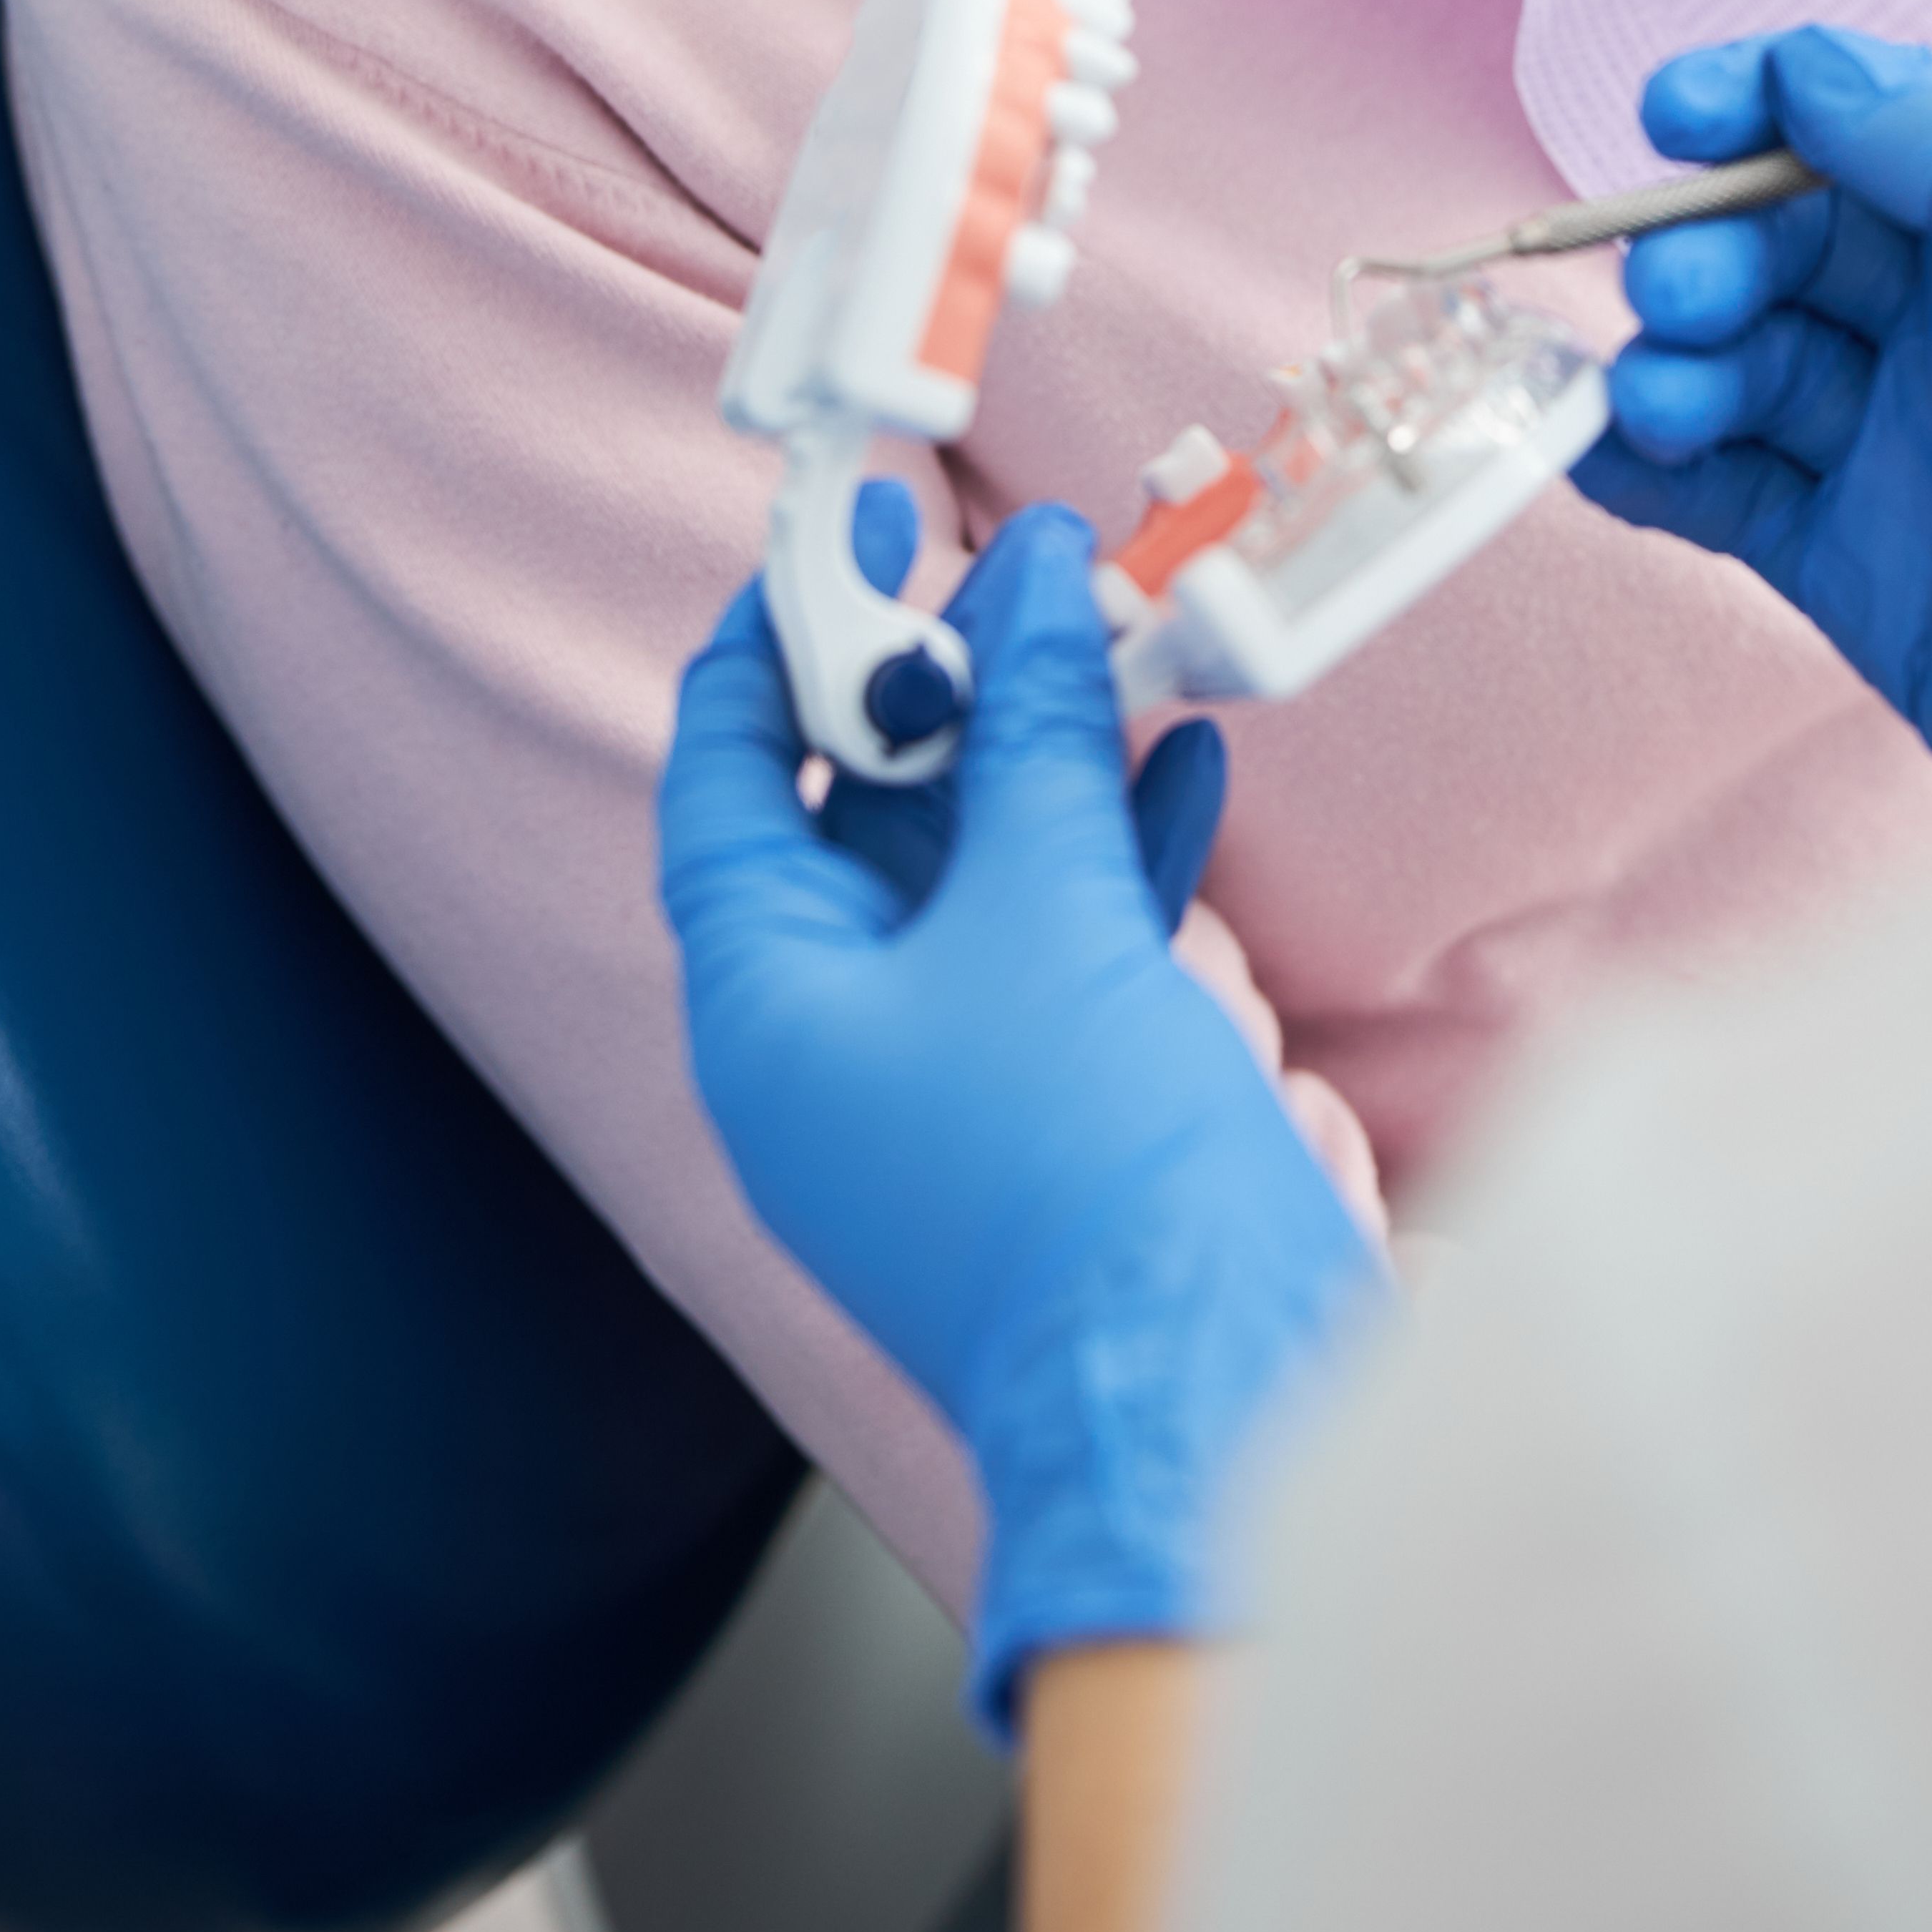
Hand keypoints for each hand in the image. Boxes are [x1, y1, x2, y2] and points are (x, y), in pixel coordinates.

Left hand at [661, 503, 1385, 1730]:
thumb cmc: (1080, 1168)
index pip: (730, 780)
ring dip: (1049, 749)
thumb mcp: (1051, 908)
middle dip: (945, 683)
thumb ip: (1038, 730)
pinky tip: (1191, 755)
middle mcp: (831, 1048)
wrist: (1201, 1402)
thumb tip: (1033, 575)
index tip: (851, 529)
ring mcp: (942, 1086)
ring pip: (976, 872)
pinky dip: (1118, 843)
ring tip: (1118, 627)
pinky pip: (1059, 941)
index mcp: (766, 1007)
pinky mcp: (1049, 1111)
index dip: (780, 640)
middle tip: (1017, 561)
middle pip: (860, 816)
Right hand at [1579, 25, 1931, 805]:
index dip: (1765, 109)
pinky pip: (1732, 497)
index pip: (1873, 133)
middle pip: (1791, 248)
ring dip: (1677, 361)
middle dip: (1711, 249)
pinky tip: (1607, 454)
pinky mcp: (1867, 576)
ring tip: (1661, 397)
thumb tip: (1815, 65)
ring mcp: (1911, 456)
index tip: (1673, 112)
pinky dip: (1655, 470)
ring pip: (1748, 368)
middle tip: (1675, 291)